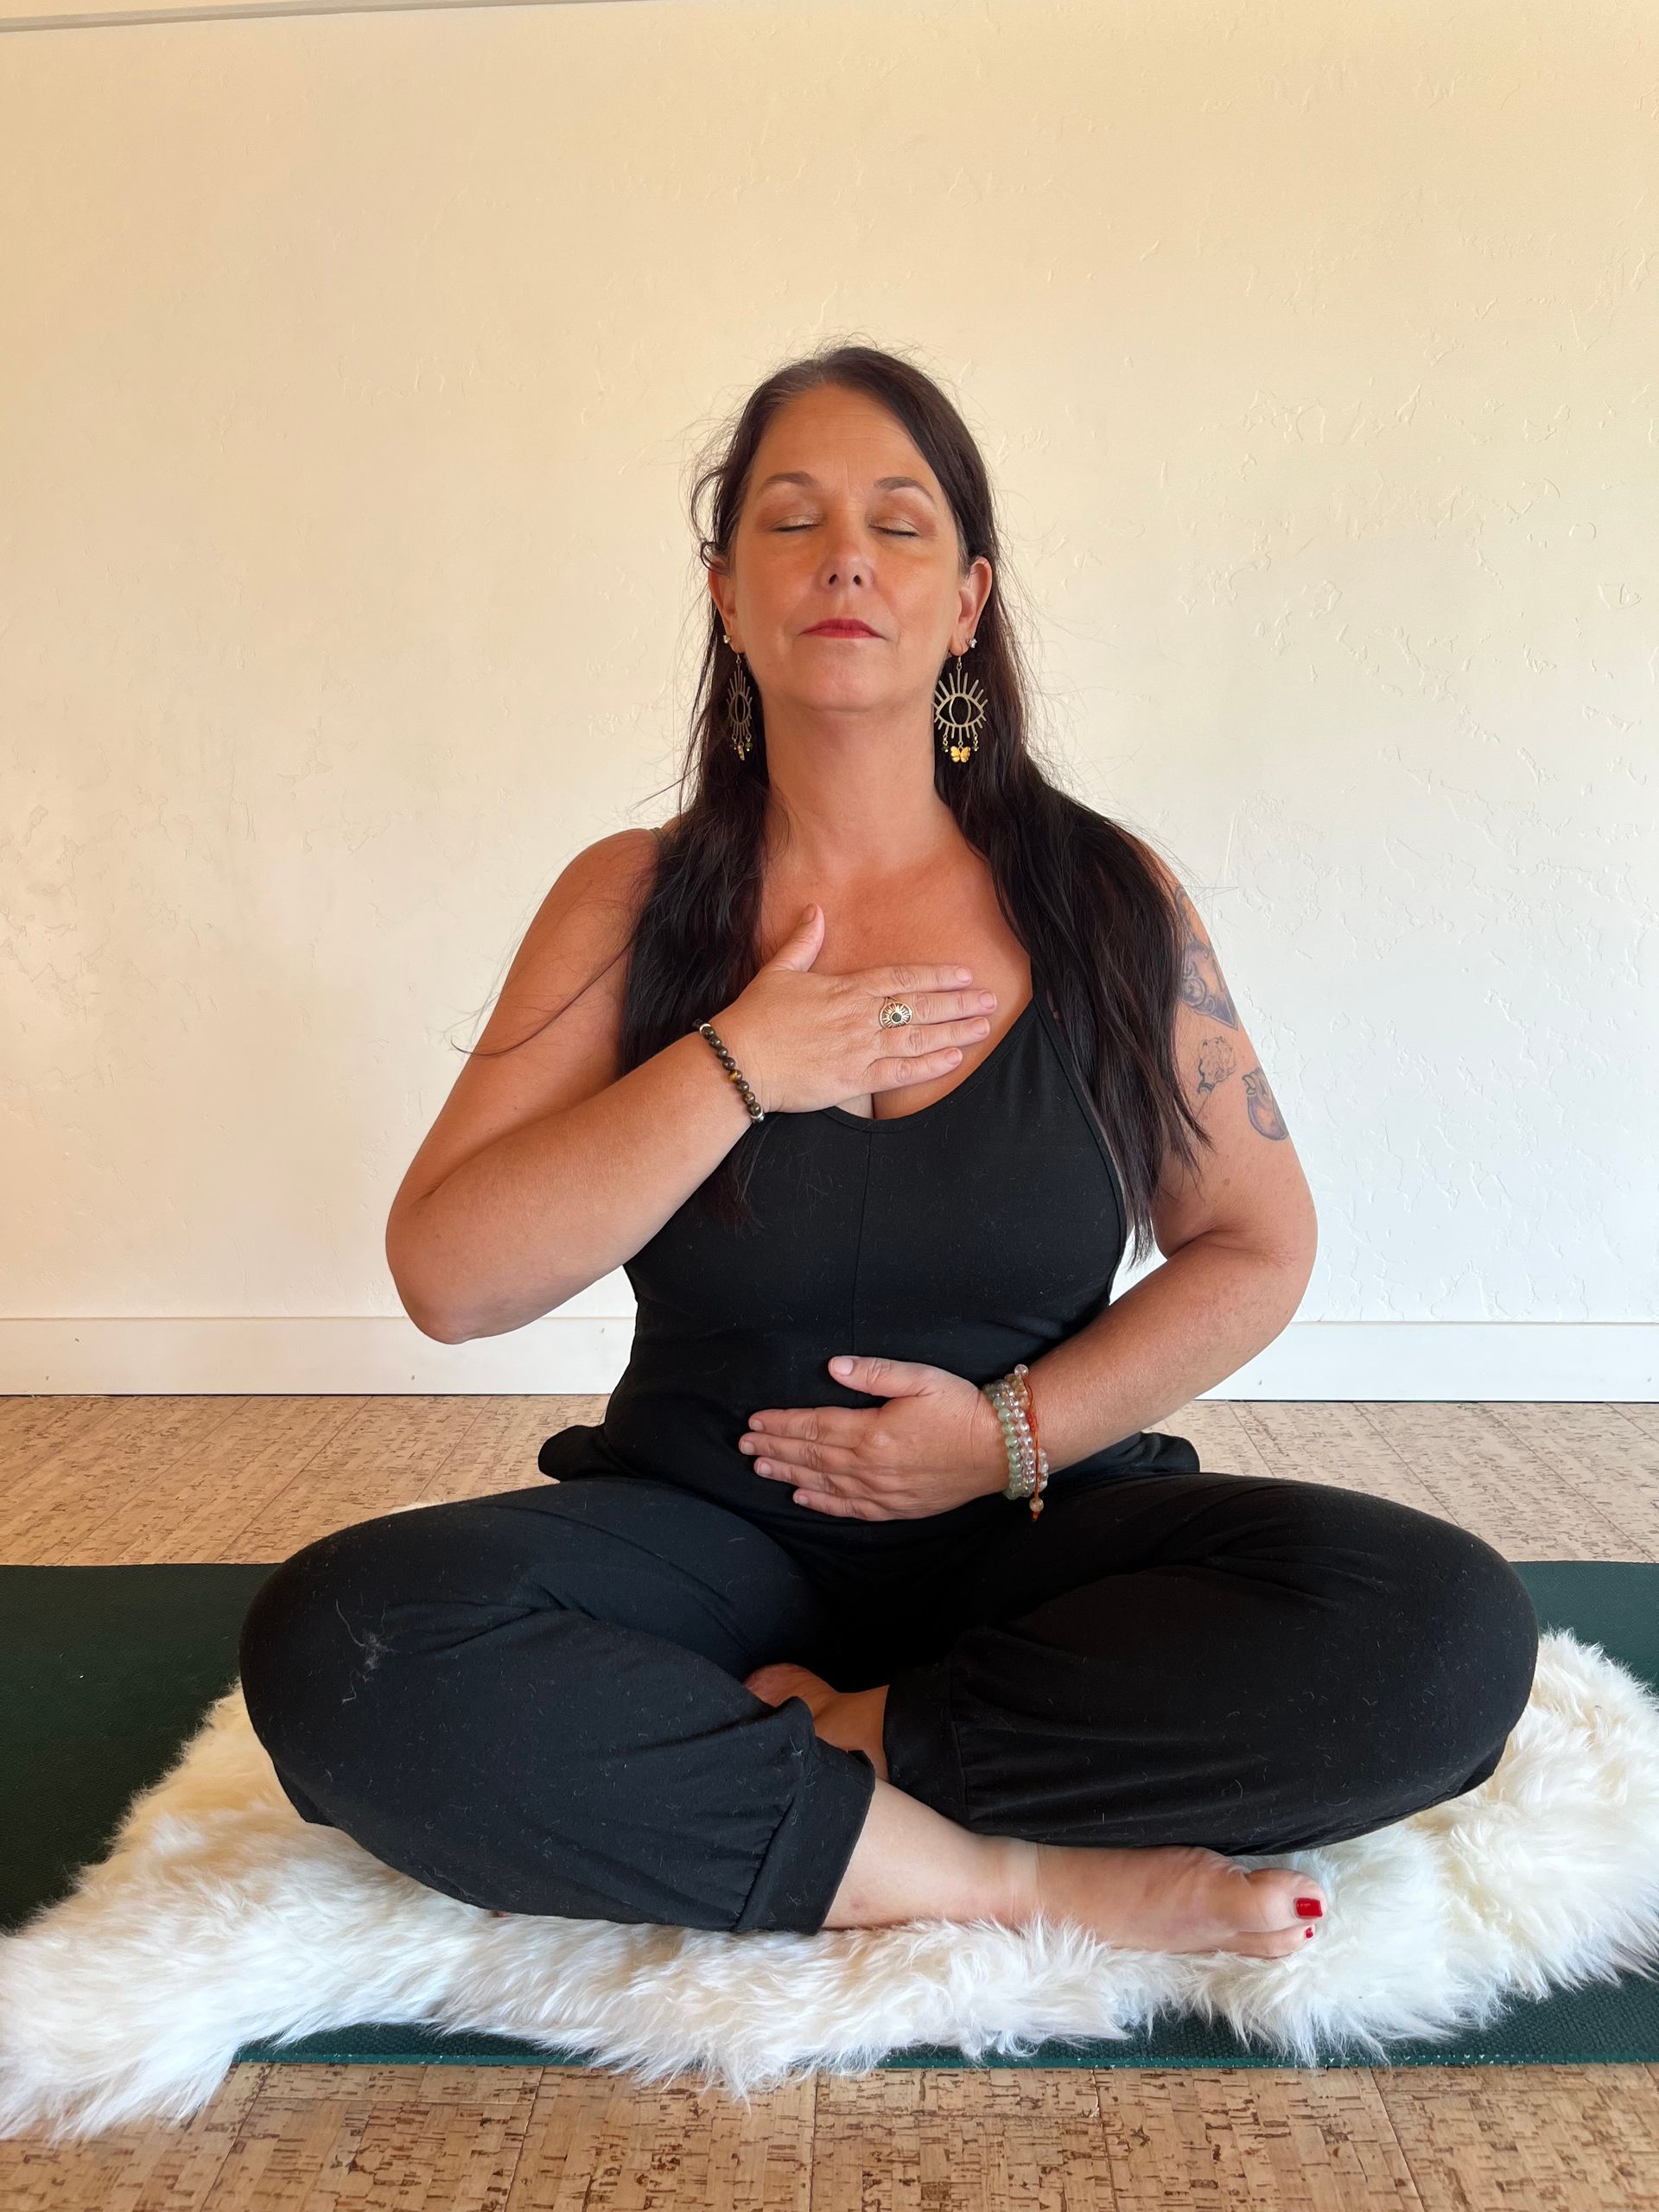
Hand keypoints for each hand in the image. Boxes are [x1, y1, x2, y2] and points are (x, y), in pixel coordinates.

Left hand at [737, 1353, 1009, 1519]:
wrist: (1001, 1449)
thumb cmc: (961, 1408)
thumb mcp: (920, 1378)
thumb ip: (873, 1373)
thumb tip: (832, 1367)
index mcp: (872, 1432)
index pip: (814, 1426)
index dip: (781, 1423)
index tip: (754, 1420)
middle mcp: (871, 1467)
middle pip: (811, 1457)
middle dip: (774, 1449)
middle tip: (743, 1445)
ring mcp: (882, 1491)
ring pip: (823, 1484)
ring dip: (789, 1475)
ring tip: (759, 1467)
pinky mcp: (896, 1508)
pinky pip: (849, 1509)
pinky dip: (821, 1504)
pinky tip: (801, 1498)